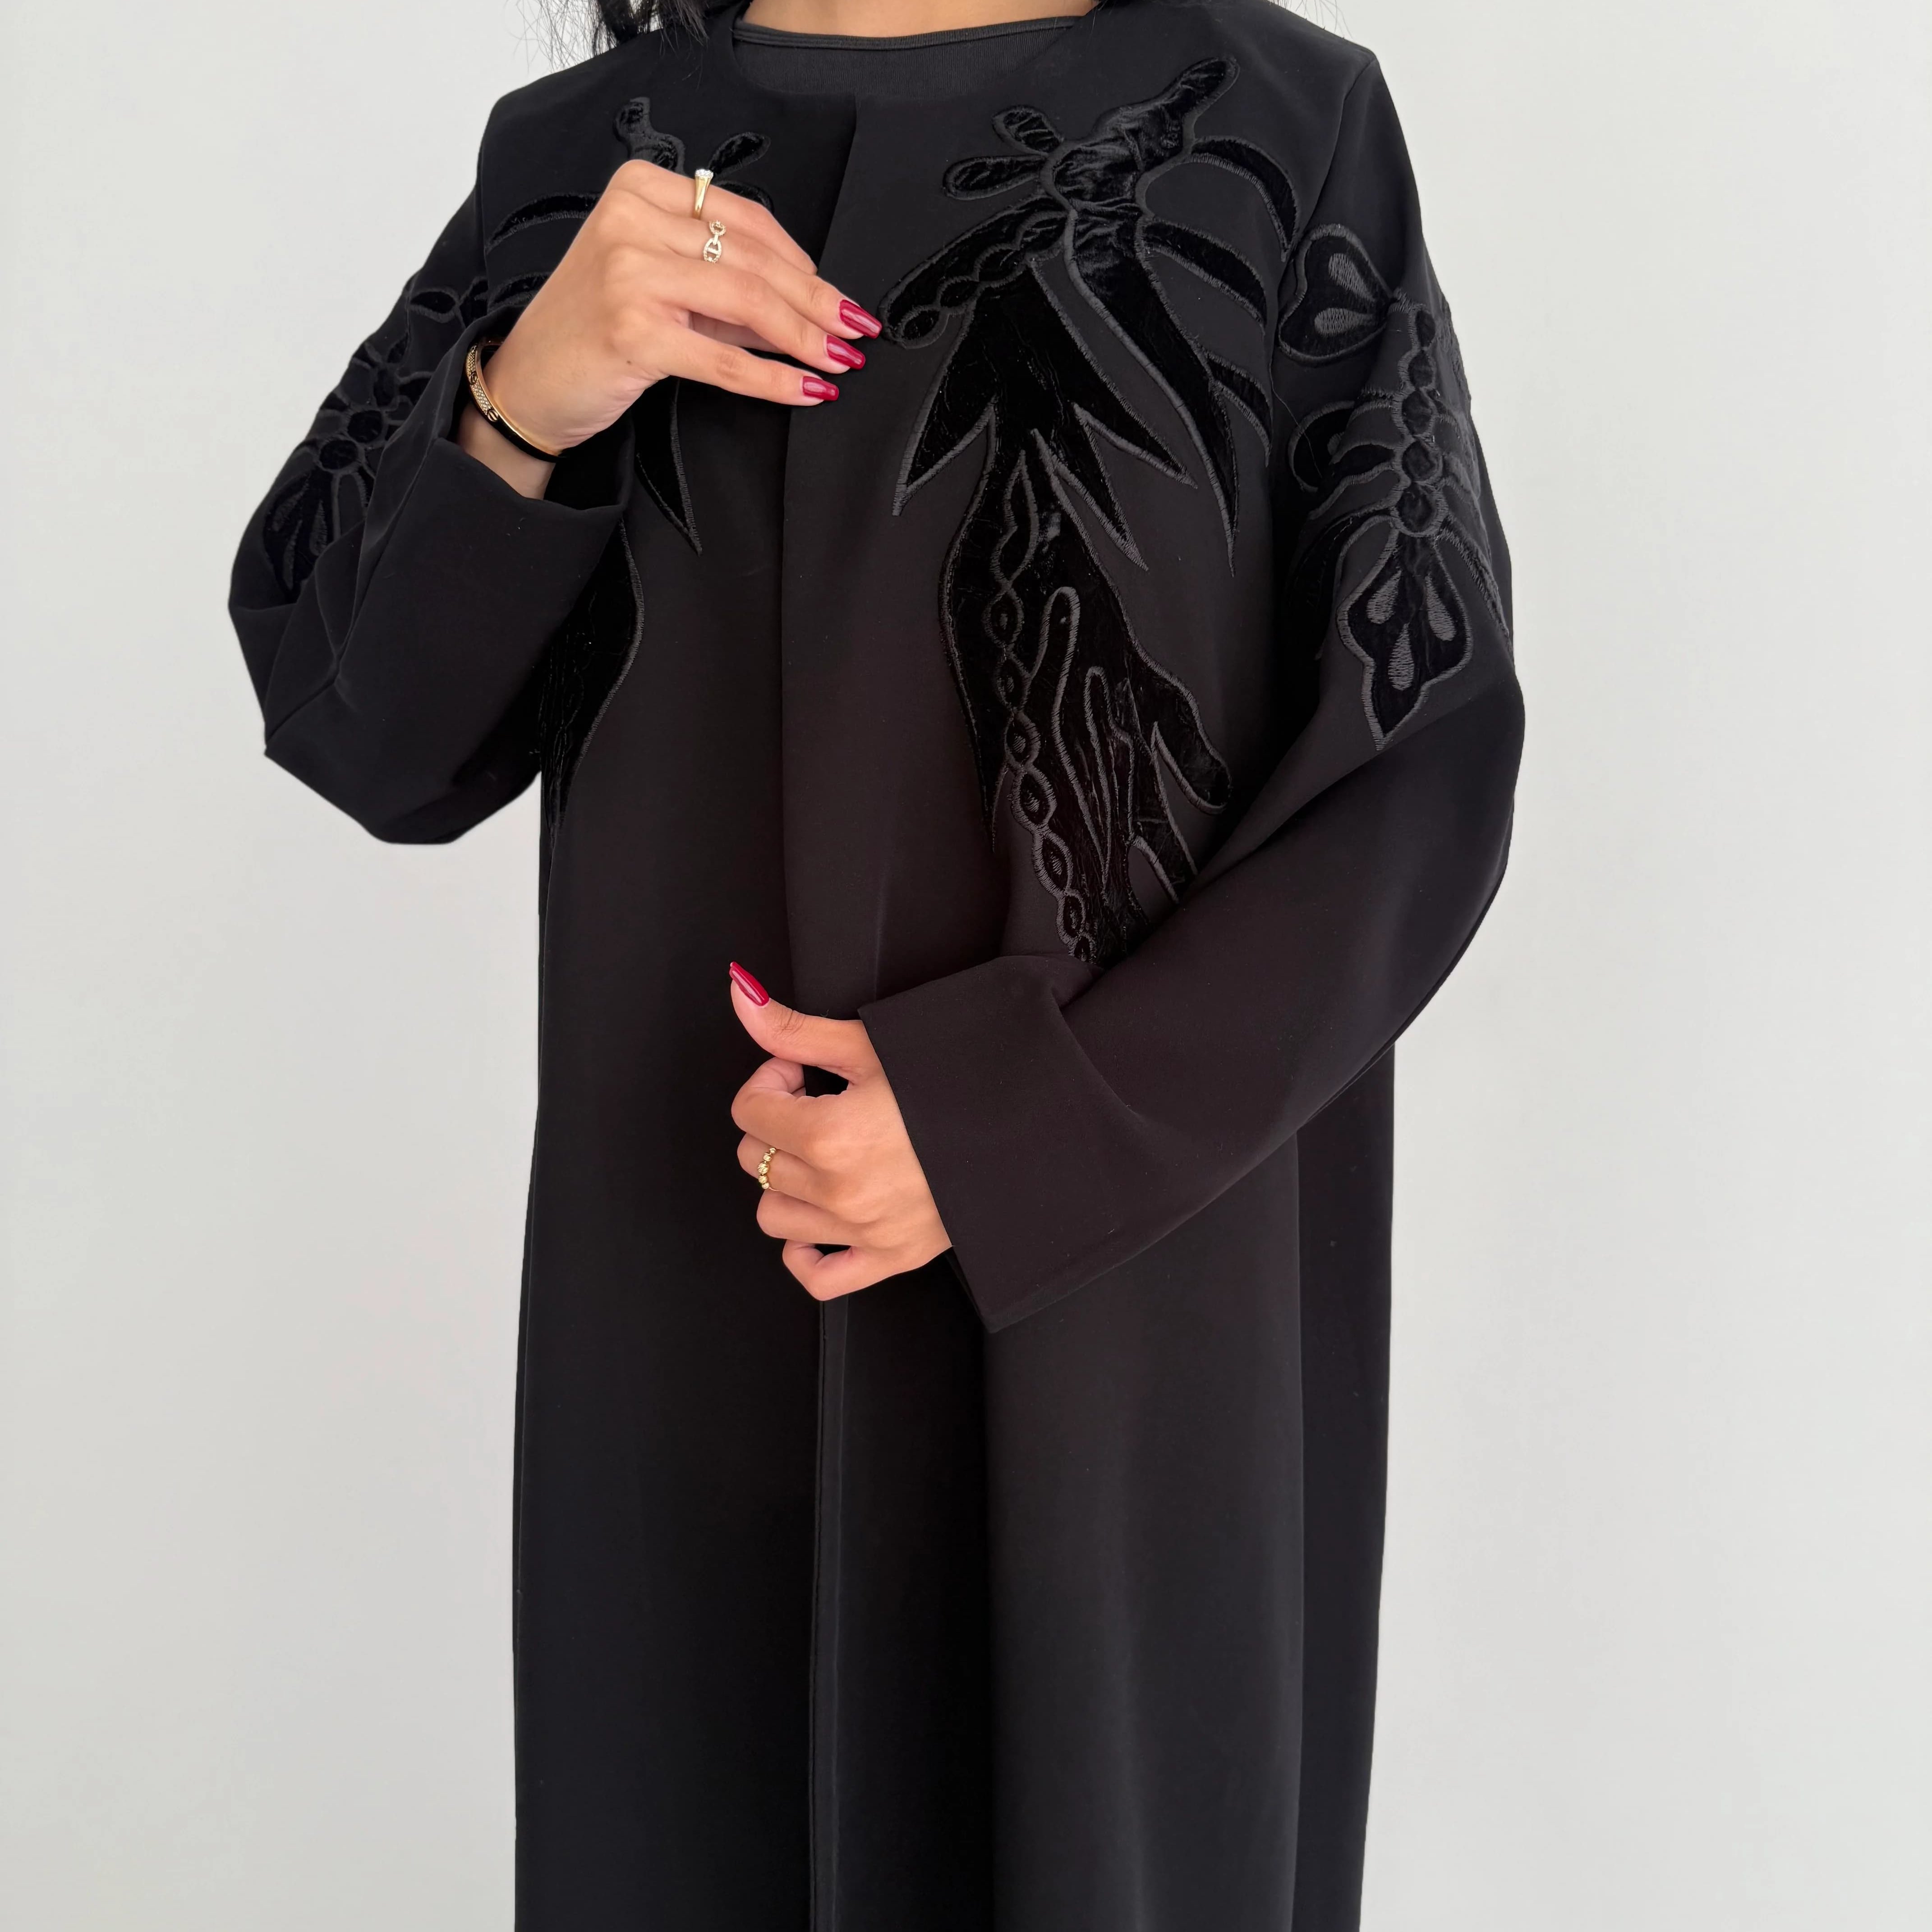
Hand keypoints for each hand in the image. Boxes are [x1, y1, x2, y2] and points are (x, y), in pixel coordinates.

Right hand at [474, 160, 875, 454]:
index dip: (802, 262)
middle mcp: (631, 222)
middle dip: (815, 301)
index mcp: (640, 191)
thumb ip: (721, 288)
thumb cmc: (590, 330)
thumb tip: (802, 308)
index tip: (836, 295)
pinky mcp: (633, 330)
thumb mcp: (655, 286)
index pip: (744, 220)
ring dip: (804, 337)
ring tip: (839, 359)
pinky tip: (805, 388)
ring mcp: (629, 274)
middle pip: (752, 261)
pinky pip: (724, 358)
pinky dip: (773, 378)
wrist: (527, 381)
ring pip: (746, 302)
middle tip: (854, 329)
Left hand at [727, 964, 950, 1299]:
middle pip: (756, 1159)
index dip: (770, 1081)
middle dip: (778, 1125)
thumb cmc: (957, 1083)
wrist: (1026, 1127)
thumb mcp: (872, 1046)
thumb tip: (743, 996)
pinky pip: (818, 1277)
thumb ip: (796, 1029)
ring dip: (786, 1182)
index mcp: (830, 1136)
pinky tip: (819, 1219)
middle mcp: (840, 1192)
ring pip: (773, 1215)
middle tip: (819, 1104)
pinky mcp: (891, 1258)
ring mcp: (864, 1232)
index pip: (749, 1110)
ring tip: (824, 1154)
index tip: (802, 1073)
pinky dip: (806, 1252)